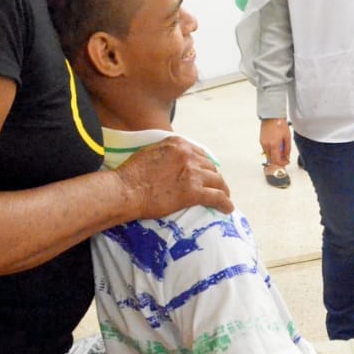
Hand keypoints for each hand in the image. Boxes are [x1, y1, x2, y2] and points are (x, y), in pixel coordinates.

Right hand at [116, 136, 231, 217]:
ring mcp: (193, 173)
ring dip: (222, 190)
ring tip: (224, 197)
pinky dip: (225, 203)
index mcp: (178, 144)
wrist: (125, 190)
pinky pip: (217, 197)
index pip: (200, 154)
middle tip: (215, 187)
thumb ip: (166, 152)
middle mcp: (188, 155)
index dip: (205, 165)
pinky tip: (228, 209)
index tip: (206, 173)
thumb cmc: (131, 174)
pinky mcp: (194, 191)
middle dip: (213, 177)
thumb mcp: (150, 152)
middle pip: (210, 166)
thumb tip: (174, 160)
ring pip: (217, 181)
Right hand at [259, 118, 290, 166]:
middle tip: (285, 157)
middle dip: (278, 160)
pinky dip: (271, 150)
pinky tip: (276, 146)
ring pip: (268, 154)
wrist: (272, 116)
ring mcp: (262, 143)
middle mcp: (266, 145)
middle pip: (271, 159)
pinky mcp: (261, 140)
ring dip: (274, 155)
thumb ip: (287, 149)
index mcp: (273, 145)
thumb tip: (286, 157)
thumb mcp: (287, 137)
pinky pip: (266, 149)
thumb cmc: (280, 124)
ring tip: (281, 150)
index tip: (286, 162)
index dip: (281, 163)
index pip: (276, 160)